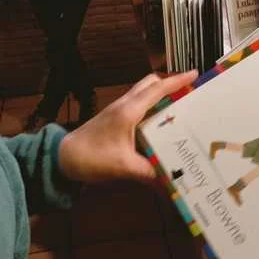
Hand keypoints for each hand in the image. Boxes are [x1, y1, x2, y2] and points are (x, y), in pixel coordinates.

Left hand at [57, 71, 196, 183]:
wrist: (63, 157)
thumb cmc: (92, 157)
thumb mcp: (124, 167)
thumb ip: (149, 173)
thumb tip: (171, 184)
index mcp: (129, 111)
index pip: (157, 89)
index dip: (177, 80)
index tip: (195, 74)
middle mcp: (124, 104)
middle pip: (149, 83)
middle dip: (170, 82)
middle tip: (189, 91)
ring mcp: (117, 109)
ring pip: (142, 92)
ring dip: (160, 92)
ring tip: (178, 104)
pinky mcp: (113, 117)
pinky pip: (137, 103)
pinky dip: (151, 104)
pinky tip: (158, 120)